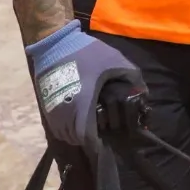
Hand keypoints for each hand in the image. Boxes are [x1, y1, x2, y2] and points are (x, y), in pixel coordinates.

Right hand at [24, 20, 143, 150]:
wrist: (55, 43)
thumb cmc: (87, 54)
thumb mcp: (115, 61)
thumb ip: (133, 78)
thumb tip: (144, 94)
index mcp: (82, 106)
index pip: (87, 138)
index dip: (98, 145)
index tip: (108, 143)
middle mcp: (64, 113)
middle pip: (76, 139)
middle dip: (89, 140)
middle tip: (103, 134)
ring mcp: (52, 111)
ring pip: (64, 135)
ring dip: (77, 135)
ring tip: (91, 127)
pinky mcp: (44, 106)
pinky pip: (55, 126)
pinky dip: (66, 128)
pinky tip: (77, 119)